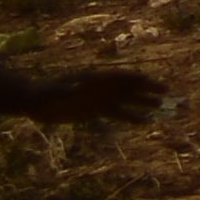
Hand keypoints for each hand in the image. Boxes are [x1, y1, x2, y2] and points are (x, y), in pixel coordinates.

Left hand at [30, 65, 169, 128]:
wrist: (34, 102)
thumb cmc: (42, 93)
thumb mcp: (53, 91)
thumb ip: (65, 89)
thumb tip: (78, 86)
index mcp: (92, 78)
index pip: (117, 77)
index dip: (134, 79)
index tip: (150, 81)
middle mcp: (100, 87)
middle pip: (127, 87)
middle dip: (146, 89)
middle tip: (165, 93)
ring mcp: (99, 99)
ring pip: (126, 101)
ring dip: (142, 103)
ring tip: (160, 108)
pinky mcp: (95, 111)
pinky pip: (118, 114)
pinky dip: (131, 117)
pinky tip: (144, 122)